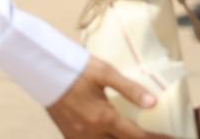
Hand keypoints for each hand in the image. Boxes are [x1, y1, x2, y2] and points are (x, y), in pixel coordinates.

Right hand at [47, 57, 161, 137]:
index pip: (137, 136)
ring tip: (134, 136)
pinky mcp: (69, 137)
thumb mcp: (105, 73)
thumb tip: (153, 103)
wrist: (43, 71)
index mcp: (103, 118)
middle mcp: (92, 133)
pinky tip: (112, 136)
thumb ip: (130, 89)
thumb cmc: (76, 68)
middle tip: (156, 137)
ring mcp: (79, 138)